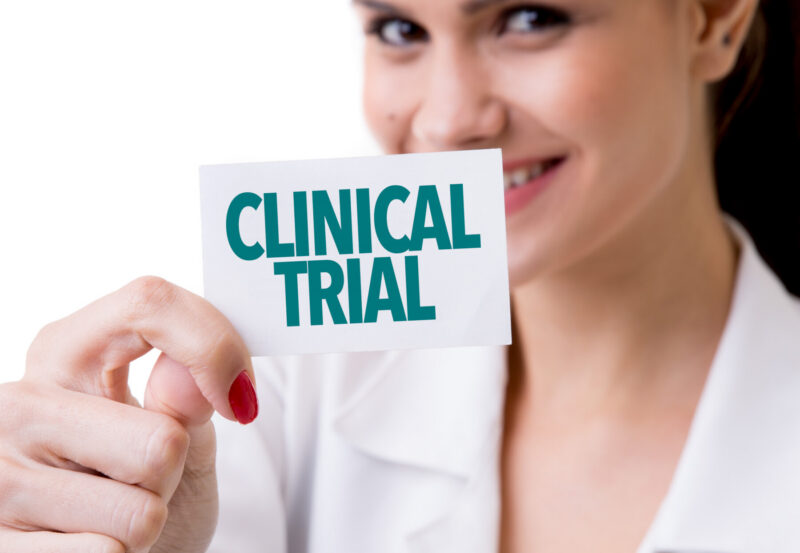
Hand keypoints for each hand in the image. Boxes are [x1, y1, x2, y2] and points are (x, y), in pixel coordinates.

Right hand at [0, 276, 257, 552]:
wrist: (111, 552)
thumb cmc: (142, 484)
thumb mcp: (177, 430)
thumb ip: (186, 396)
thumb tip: (190, 374)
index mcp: (64, 350)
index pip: (150, 303)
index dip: (214, 346)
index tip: (241, 399)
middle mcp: (18, 403)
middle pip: (162, 440)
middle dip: (174, 469)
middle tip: (144, 475)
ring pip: (140, 510)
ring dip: (146, 522)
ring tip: (112, 510)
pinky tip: (87, 540)